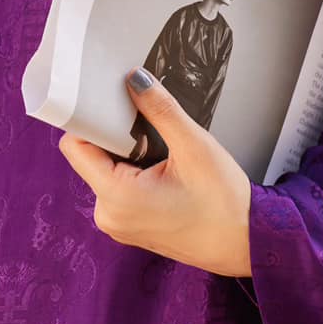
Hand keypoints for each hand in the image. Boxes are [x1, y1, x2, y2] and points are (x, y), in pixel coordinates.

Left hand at [58, 71, 252, 278]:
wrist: (247, 244)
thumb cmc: (225, 203)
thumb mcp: (194, 147)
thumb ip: (160, 110)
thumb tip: (133, 78)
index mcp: (117, 197)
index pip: (75, 147)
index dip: (90, 119)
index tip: (112, 101)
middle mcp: (108, 215)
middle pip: (90, 158)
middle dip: (114, 136)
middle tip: (147, 124)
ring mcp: (118, 224)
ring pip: (105, 172)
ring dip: (126, 154)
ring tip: (161, 151)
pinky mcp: (129, 227)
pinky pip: (118, 189)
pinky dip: (133, 172)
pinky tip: (162, 169)